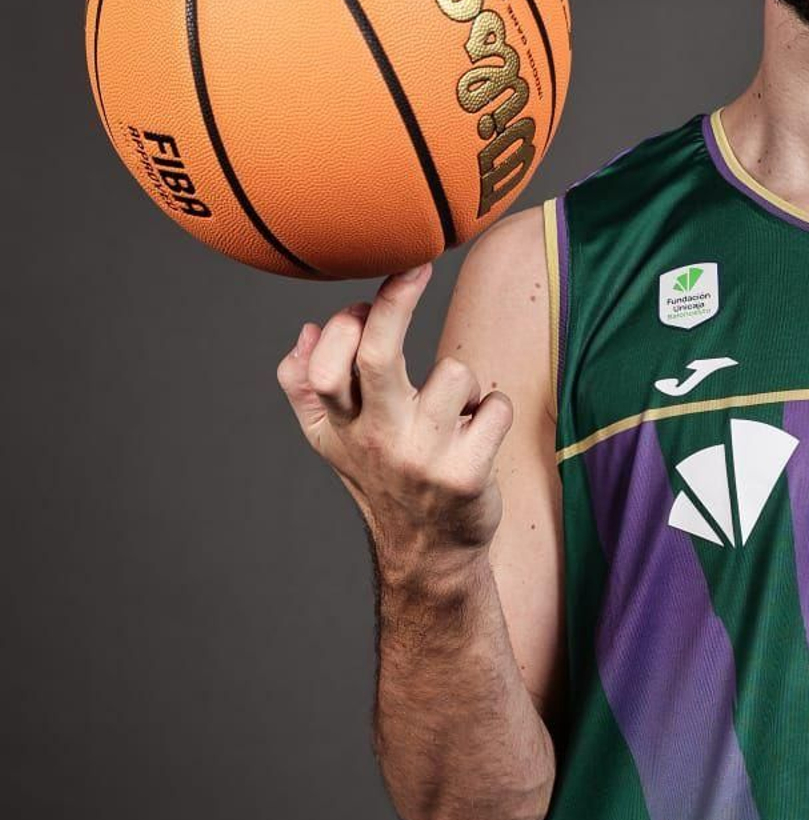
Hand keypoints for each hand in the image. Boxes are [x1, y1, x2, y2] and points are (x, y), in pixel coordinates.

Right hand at [276, 260, 513, 578]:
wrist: (428, 554)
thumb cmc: (384, 479)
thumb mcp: (331, 441)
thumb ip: (303, 386)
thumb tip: (306, 331)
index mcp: (338, 426)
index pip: (324, 363)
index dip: (344, 324)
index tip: (364, 305)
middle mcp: (376, 440)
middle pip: (380, 354)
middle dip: (398, 300)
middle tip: (417, 265)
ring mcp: (422, 458)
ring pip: (455, 373)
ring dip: (464, 385)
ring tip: (454, 416)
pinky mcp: (466, 473)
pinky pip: (495, 405)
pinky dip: (494, 410)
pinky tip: (478, 433)